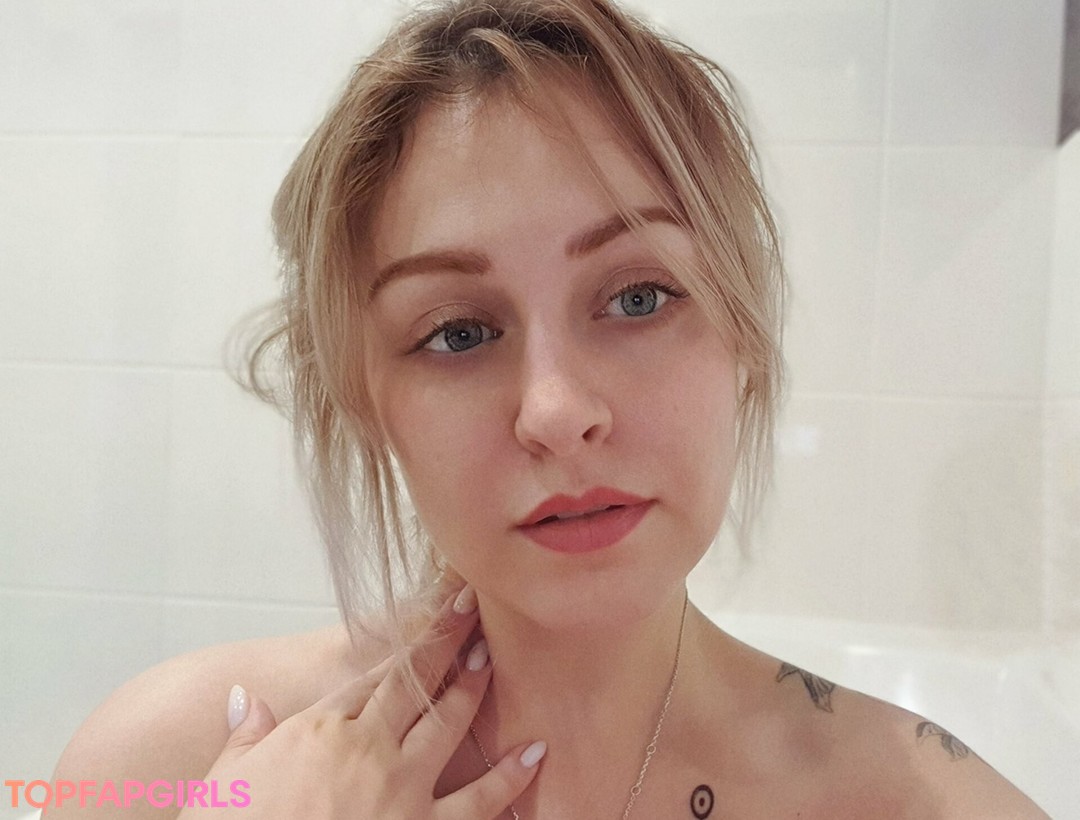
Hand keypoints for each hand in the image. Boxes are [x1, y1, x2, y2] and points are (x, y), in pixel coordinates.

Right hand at [180, 587, 543, 818]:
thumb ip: (242, 738)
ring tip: (493, 656)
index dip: (401, 645)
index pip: (368, 677)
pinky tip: (535, 752)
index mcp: (318, 731)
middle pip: (414, 682)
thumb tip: (244, 697)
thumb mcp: (220, 786)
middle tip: (472, 606)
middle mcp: (366, 749)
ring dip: (474, 688)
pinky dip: (509, 777)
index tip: (426, 618)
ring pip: (449, 723)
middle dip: (446, 640)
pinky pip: (477, 803)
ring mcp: (400, 790)